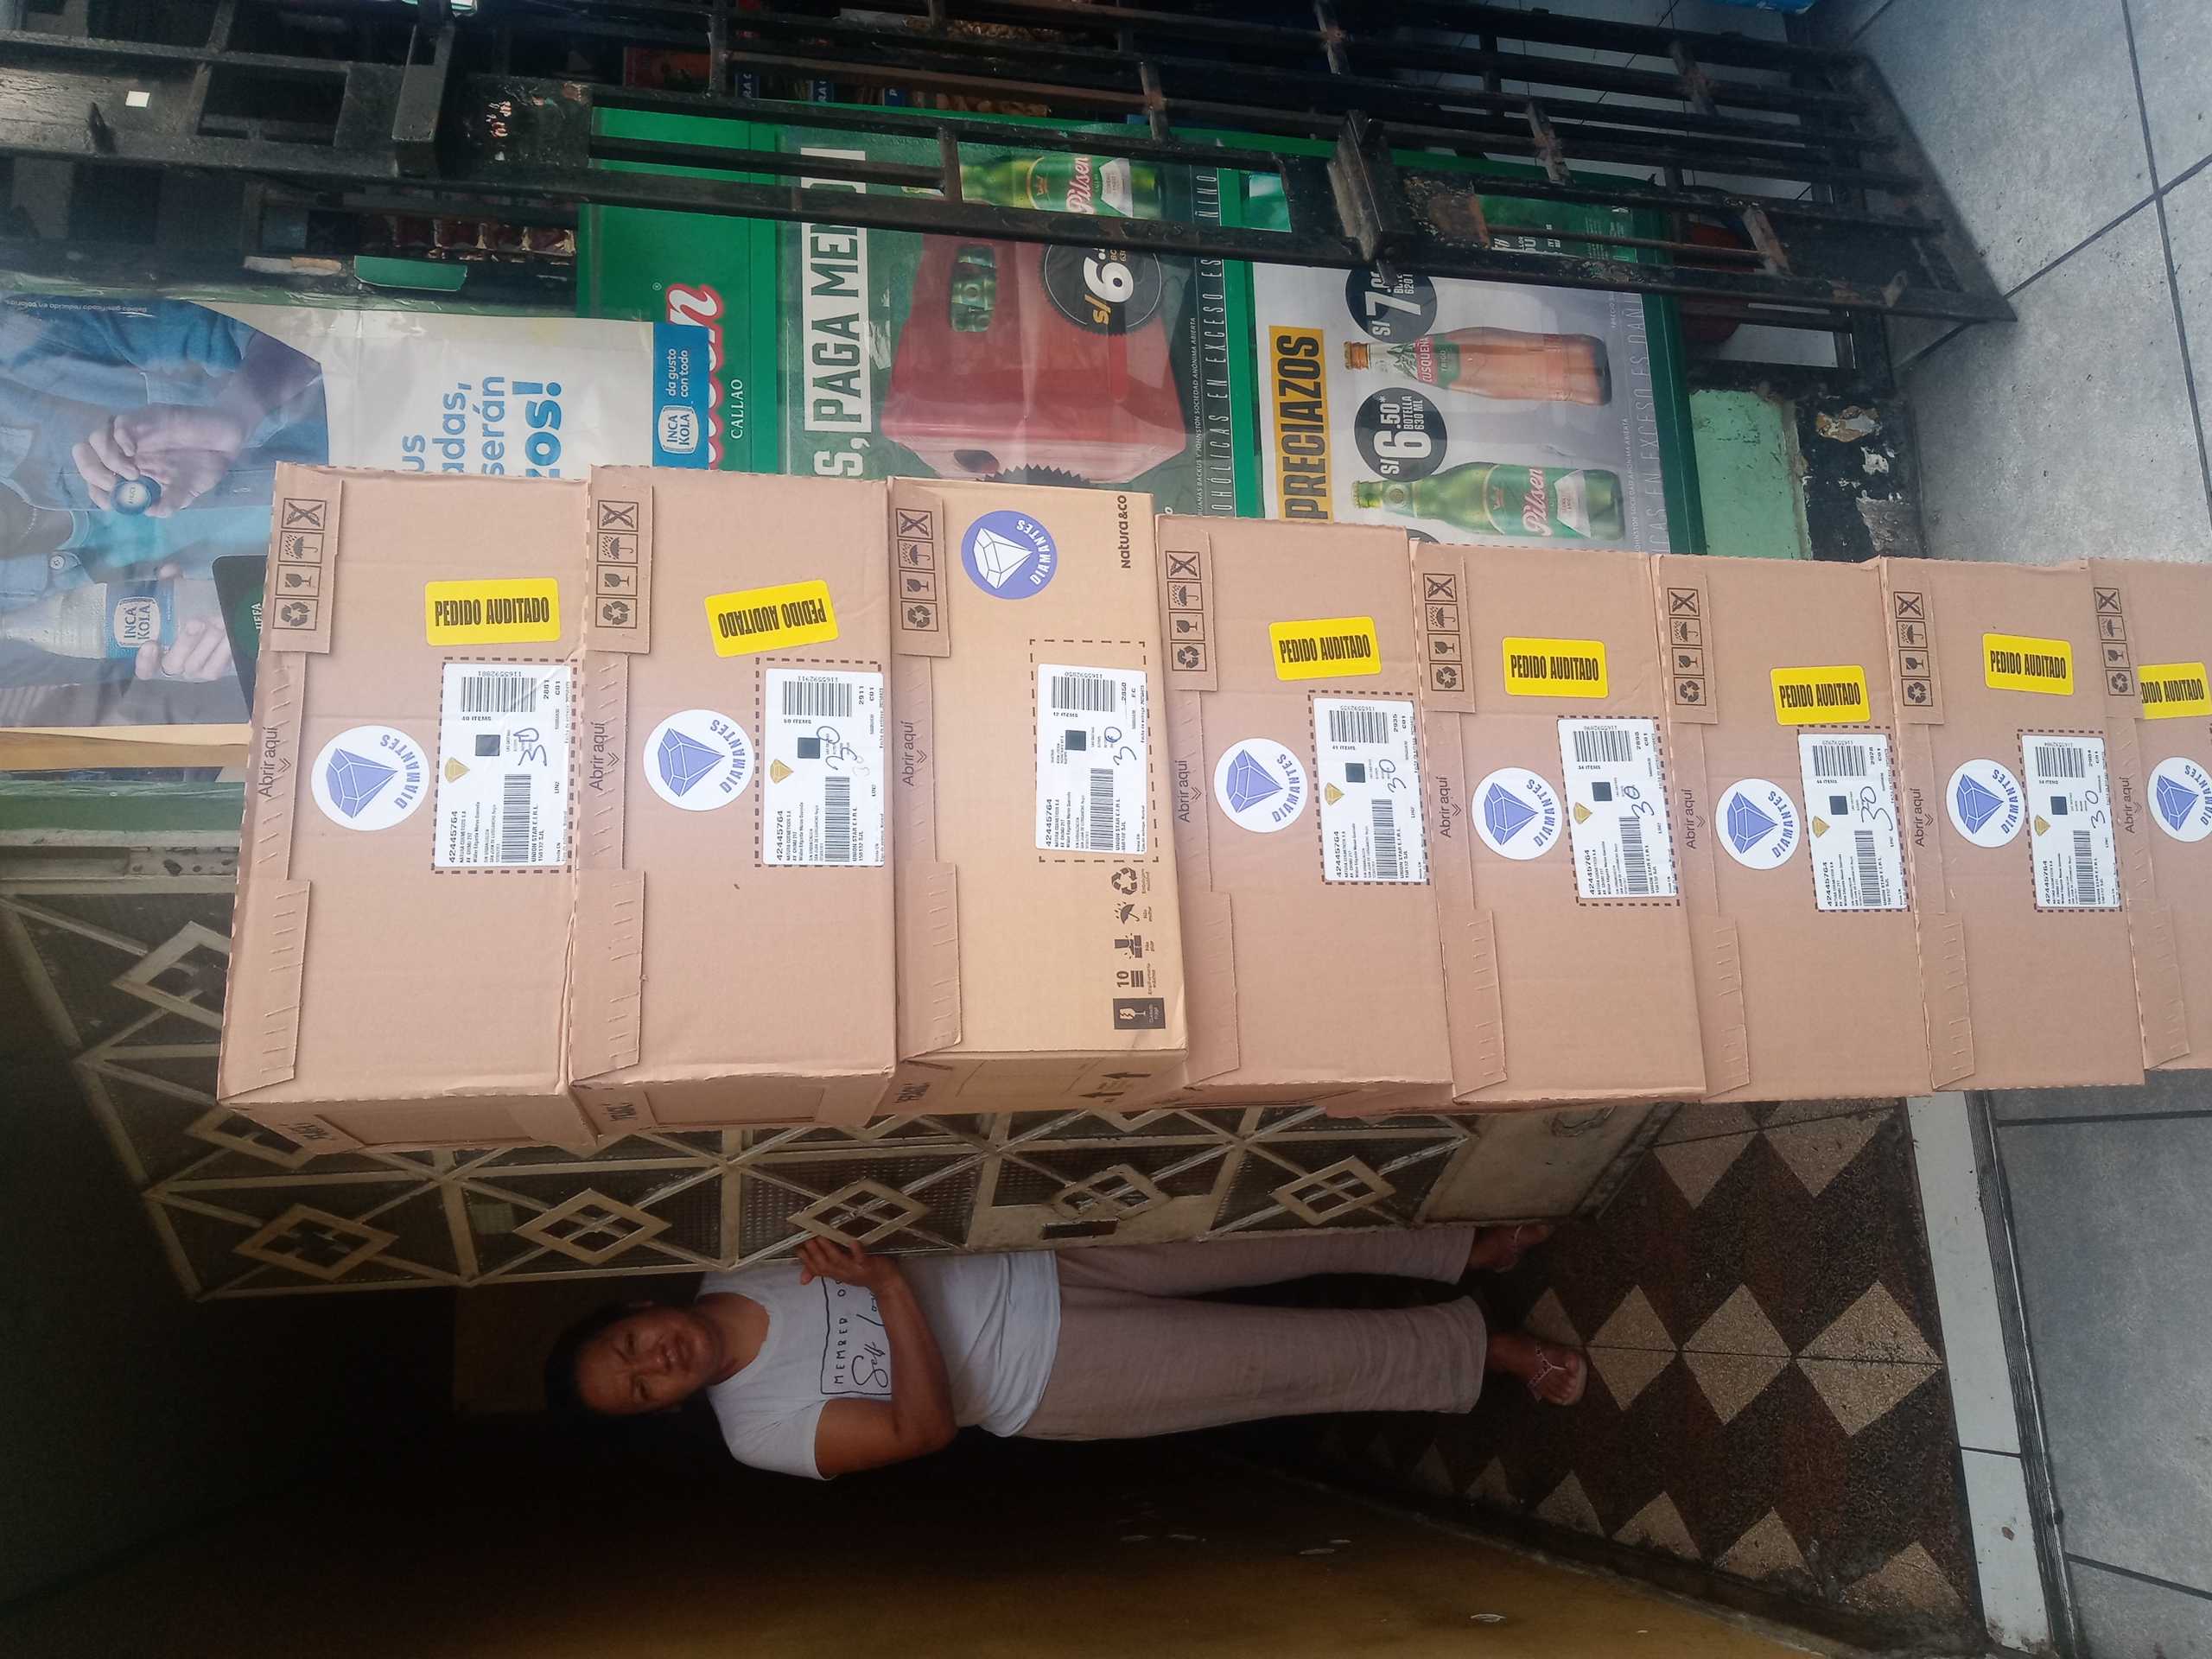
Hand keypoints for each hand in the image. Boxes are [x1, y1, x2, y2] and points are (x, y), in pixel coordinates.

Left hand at [72, 406, 250, 516]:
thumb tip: (148, 511)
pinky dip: (119, 440)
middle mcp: (125, 450)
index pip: (96, 477)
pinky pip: (118, 424)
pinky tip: (133, 453)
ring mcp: (133, 433)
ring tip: (132, 474)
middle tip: (115, 485)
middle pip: (85, 454)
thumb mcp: (187, 493)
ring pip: (96, 438)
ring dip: (107, 459)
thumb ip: (169, 502)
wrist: (225, 442)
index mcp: (131, 468)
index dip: (95, 490)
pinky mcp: (145, 418)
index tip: (109, 502)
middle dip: (92, 472)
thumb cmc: (204, 466)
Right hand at [133, 564, 233, 682]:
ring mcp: (193, 672)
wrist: (211, 623)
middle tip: (197, 622)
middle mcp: (172, 667)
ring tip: (218, 622)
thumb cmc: (181, 613)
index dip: (144, 661)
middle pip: (173, 664)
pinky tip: (229, 635)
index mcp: (154, 656)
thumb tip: (168, 571)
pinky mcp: (213, 671)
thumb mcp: (173, 598)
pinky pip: (217, 667)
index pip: (143, 669)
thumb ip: (168, 584)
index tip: (149, 643)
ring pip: (197, 665)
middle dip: (185, 643)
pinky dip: (223, 652)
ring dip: (208, 643)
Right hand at [797, 1236, 899, 1292]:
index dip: (806, 1261)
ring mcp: (855, 1269)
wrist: (886, 1282)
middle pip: (824, 1265)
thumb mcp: (841, 1273)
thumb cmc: (863, 1273)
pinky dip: (856, 1251)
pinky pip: (861, 1258)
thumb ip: (823, 1271)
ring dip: (828, 1250)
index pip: (816, 1269)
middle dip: (814, 1253)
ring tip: (820, 1238)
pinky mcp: (868, 1266)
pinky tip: (853, 1242)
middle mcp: (843, 1273)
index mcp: (836, 1273)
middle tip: (806, 1240)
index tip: (798, 1249)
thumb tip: (801, 1279)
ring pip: (838, 1261)